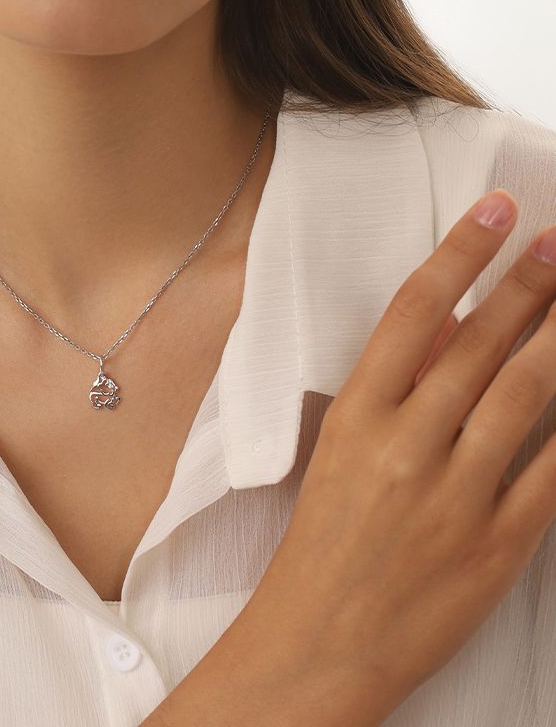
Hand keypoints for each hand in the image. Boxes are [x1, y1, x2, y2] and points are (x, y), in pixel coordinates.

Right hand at [246, 189, 555, 720]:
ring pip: (522, 395)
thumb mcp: (342, 451)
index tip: (496, 211)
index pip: (413, 312)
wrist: (321, 643)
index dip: (459, 254)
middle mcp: (403, 446)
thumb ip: (396, 391)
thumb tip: (456, 329)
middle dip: (527, 284)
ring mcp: (452, 496)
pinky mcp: (495, 545)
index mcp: (356, 416)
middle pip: (478, 344)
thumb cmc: (325, 543)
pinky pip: (551, 473)